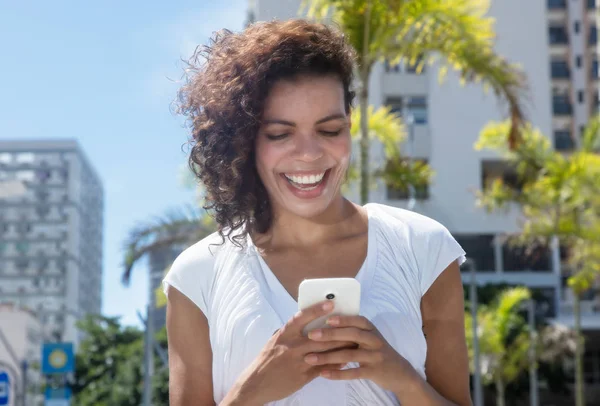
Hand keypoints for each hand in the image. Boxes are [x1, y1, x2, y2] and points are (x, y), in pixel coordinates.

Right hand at [223, 301, 355, 404]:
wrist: (256, 382)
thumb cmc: (267, 359)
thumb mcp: (275, 340)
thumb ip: (291, 332)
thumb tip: (308, 322)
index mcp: (284, 334)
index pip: (302, 317)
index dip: (317, 309)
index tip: (331, 303)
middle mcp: (292, 346)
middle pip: (320, 336)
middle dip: (338, 331)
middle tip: (352, 326)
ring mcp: (298, 361)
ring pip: (325, 352)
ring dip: (341, 347)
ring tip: (354, 342)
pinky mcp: (302, 376)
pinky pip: (323, 368)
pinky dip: (335, 364)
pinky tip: (345, 360)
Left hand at [303, 315, 417, 392]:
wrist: (400, 372)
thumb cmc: (378, 351)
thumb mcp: (370, 337)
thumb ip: (354, 331)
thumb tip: (327, 322)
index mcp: (372, 329)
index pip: (357, 320)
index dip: (343, 319)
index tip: (326, 318)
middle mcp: (375, 340)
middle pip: (352, 335)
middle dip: (330, 334)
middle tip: (311, 335)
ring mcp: (375, 356)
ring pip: (349, 355)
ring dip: (328, 357)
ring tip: (310, 358)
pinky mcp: (374, 372)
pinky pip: (353, 373)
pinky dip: (337, 374)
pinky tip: (323, 374)